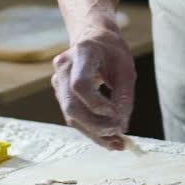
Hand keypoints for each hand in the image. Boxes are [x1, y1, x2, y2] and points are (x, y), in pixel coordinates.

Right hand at [52, 15, 135, 149]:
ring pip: (71, 117)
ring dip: (95, 134)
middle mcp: (63, 67)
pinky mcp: (61, 95)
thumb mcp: (126, 68)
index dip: (96, 104)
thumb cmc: (112, 52)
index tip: (116, 114)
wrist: (93, 39)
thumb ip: (124, 95)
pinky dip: (92, 131)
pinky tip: (109, 140)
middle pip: (72, 106)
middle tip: (119, 134)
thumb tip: (121, 125)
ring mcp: (58, 82)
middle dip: (96, 125)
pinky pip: (74, 118)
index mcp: (81, 53)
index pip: (80, 84)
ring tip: (118, 144)